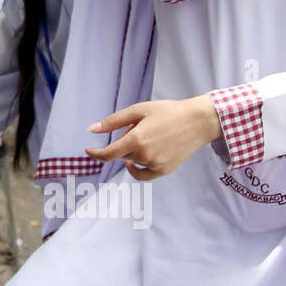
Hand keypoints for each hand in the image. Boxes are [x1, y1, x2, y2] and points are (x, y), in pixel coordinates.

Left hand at [85, 96, 221, 180]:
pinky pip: (142, 174)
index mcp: (136, 139)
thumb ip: (113, 121)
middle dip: (123, 142)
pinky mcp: (164, 170)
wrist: (198, 122)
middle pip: (121, 154)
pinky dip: (135, 168)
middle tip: (139, 127)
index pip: (107, 154)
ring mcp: (155, 165)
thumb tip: (92, 130)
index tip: (88, 150)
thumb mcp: (139, 110)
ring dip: (132, 151)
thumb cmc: (168, 111)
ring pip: (132, 161)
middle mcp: (145, 155)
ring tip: (149, 135)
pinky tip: (136, 160)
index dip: (94, 154)